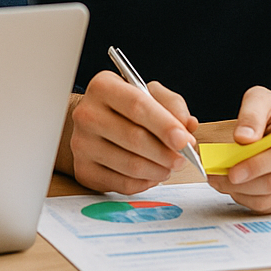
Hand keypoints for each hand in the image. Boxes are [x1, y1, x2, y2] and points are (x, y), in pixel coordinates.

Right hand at [64, 70, 198, 194]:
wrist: (93, 122)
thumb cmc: (125, 108)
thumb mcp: (150, 94)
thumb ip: (173, 105)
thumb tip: (188, 126)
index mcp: (103, 87)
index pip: (137, 106)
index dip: (165, 125)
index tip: (185, 140)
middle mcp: (87, 114)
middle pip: (134, 138)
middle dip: (166, 153)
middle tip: (183, 158)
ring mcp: (82, 144)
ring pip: (130, 165)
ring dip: (159, 170)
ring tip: (169, 166)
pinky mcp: (83, 170)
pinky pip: (123, 184)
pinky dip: (145, 183)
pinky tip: (152, 173)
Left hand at [207, 87, 270, 213]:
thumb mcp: (261, 99)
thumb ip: (251, 115)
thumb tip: (243, 138)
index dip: (256, 166)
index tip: (232, 171)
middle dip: (242, 184)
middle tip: (216, 178)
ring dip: (243, 194)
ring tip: (223, 182)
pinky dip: (252, 202)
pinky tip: (240, 189)